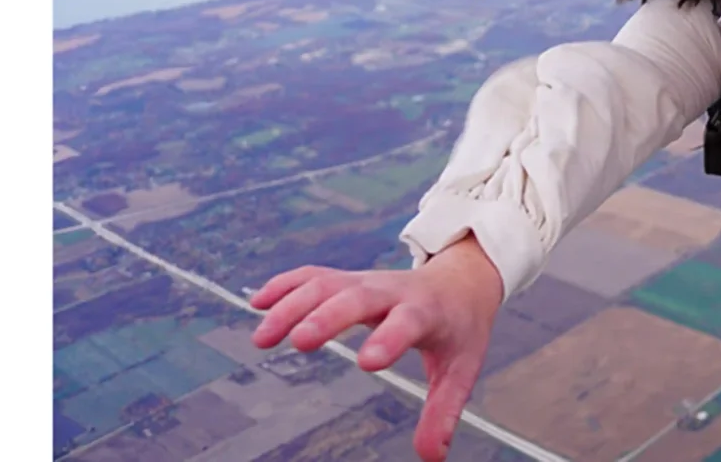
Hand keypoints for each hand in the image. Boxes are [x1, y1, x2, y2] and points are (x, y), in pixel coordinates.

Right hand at [250, 236, 504, 461]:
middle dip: (328, 317)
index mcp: (425, 312)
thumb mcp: (461, 369)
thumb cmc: (458, 329)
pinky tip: (259, 303)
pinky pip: (313, 276)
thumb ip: (443, 411)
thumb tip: (431, 457)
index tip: (368, 363)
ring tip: (263, 339)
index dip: (389, 339)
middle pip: (357, 297)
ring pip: (326, 285)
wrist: (460, 281)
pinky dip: (285, 285)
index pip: (407, 322)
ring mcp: (366, 281)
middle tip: (299, 342)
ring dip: (293, 306)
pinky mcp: (347, 279)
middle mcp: (391, 291)